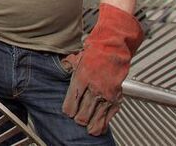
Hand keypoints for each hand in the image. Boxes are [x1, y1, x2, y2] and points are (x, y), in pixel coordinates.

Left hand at [62, 3, 143, 135]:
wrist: (114, 45)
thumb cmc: (95, 51)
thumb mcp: (76, 58)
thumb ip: (67, 67)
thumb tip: (58, 69)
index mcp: (81, 78)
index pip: (71, 102)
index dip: (68, 110)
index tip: (67, 112)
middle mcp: (94, 88)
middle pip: (83, 114)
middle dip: (79, 119)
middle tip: (77, 119)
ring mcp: (106, 93)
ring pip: (96, 117)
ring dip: (90, 124)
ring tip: (87, 130)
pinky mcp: (117, 96)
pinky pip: (110, 114)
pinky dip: (104, 122)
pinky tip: (99, 128)